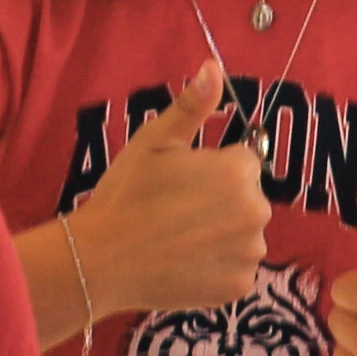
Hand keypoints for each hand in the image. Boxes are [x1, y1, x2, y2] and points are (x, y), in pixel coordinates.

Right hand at [64, 59, 266, 319]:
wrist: (100, 261)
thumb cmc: (125, 195)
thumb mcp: (154, 140)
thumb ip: (192, 105)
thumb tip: (214, 67)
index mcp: (238, 172)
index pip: (242, 161)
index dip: (210, 168)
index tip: (179, 181)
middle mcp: (256, 213)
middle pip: (246, 198)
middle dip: (220, 200)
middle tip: (175, 210)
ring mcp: (249, 254)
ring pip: (243, 235)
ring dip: (221, 234)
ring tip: (178, 237)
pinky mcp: (238, 288)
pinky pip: (236, 269)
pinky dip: (217, 267)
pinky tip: (184, 262)